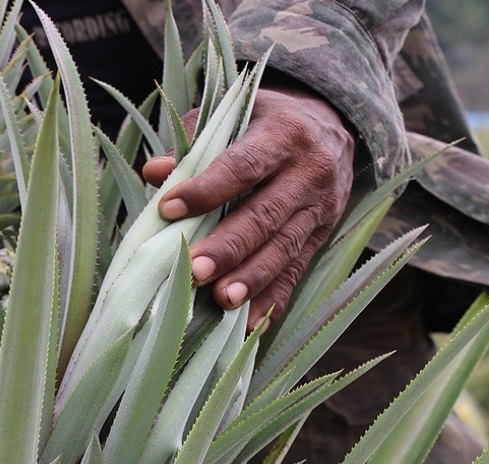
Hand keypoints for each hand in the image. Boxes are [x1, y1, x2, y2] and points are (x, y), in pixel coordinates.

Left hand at [142, 82, 355, 329]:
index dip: (206, 189)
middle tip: (195, 270)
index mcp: (283, 135)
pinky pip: (297, 270)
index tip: (168, 209)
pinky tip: (251, 321)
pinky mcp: (322, 236)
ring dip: (251, 278)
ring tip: (222, 300)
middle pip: (264, 215)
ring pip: (284, 248)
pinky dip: (274, 298)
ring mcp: (320, 209)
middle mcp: (308, 172)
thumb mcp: (236, 116)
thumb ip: (195, 142)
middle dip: (229, 246)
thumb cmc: (265, 123)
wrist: (332, 127)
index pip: (243, 166)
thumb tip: (156, 172)